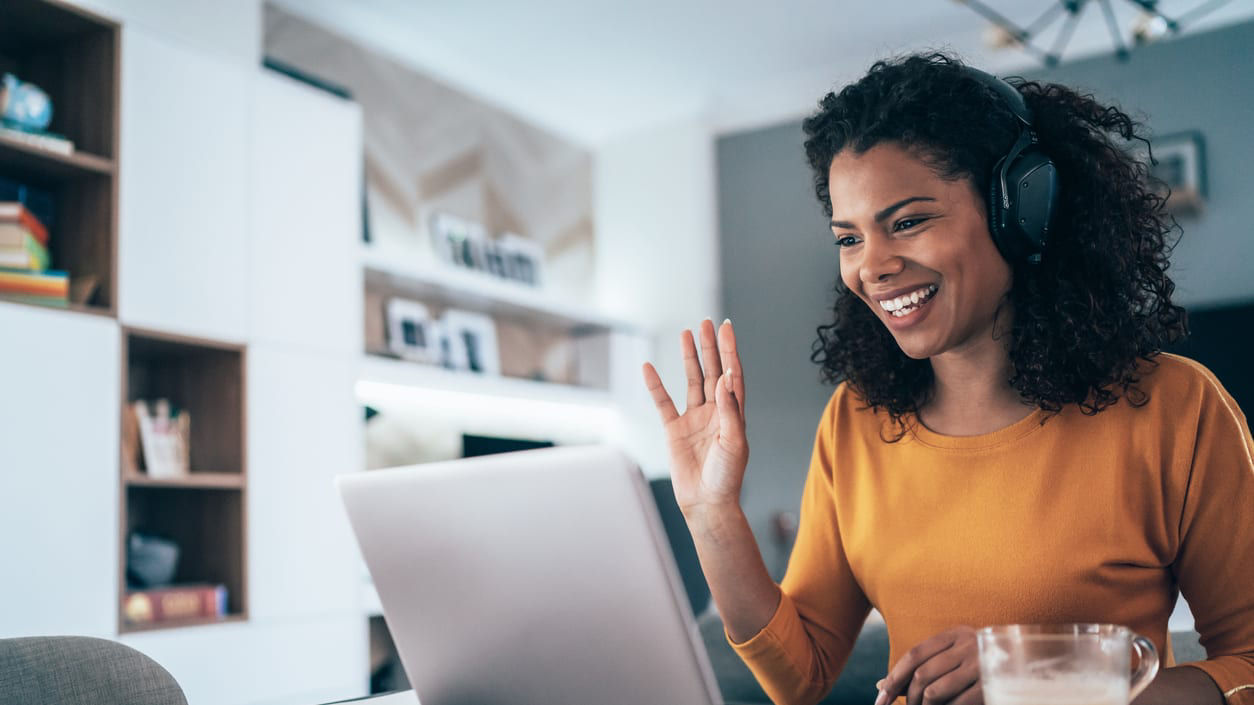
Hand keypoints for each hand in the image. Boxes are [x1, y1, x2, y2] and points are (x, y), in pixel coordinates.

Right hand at [641, 319, 748, 515]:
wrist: (706, 503)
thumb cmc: (727, 476)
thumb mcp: (734, 441)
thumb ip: (729, 408)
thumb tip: (725, 376)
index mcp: (733, 414)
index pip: (733, 374)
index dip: (730, 351)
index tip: (727, 328)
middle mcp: (715, 412)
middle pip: (712, 371)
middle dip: (710, 347)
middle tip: (706, 323)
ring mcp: (694, 419)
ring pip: (691, 381)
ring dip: (689, 358)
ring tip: (686, 333)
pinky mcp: (674, 431)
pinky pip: (663, 403)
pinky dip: (655, 385)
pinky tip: (648, 367)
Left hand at [876, 626, 981, 704]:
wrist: (1028, 663)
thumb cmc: (981, 663)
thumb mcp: (953, 656)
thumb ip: (922, 667)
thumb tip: (881, 686)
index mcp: (955, 634)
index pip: (915, 654)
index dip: (895, 676)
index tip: (881, 697)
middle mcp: (967, 645)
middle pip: (922, 675)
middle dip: (908, 697)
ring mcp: (981, 666)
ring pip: (936, 692)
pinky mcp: (991, 686)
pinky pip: (958, 704)